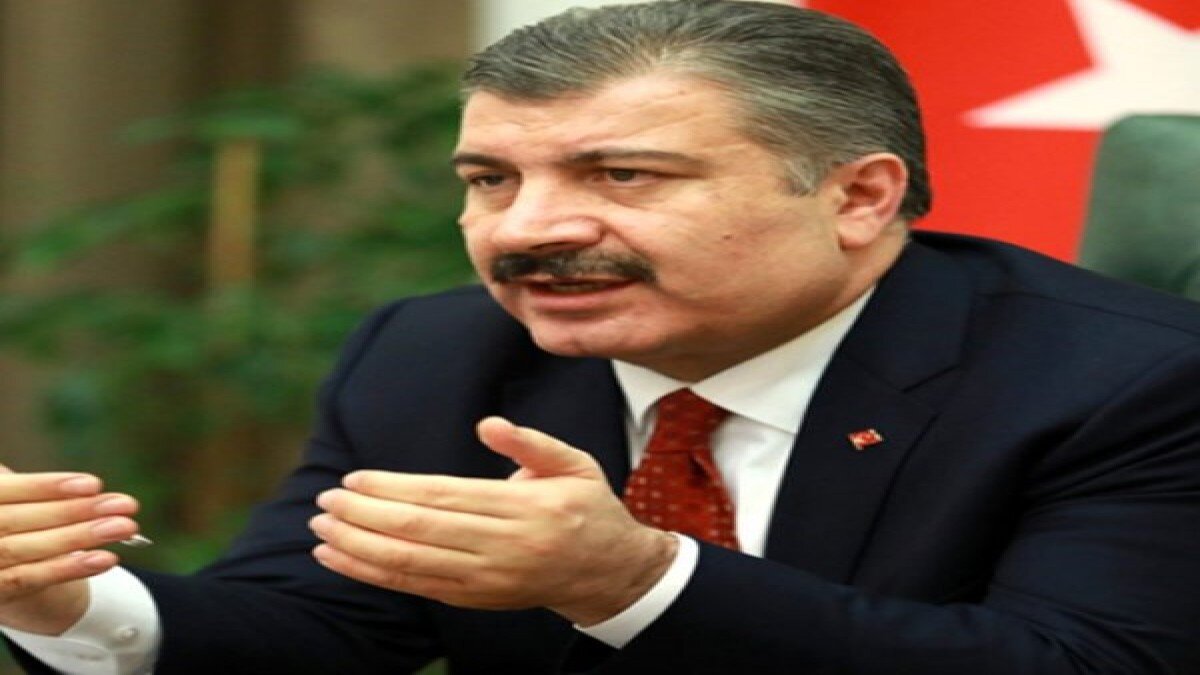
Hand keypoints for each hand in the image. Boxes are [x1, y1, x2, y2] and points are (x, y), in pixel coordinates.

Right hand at [0, 464, 141, 634]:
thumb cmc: (13, 518)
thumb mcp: (14, 499)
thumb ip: (27, 491)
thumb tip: (83, 490)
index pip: (3, 491)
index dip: (45, 487)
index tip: (94, 484)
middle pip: (16, 520)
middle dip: (74, 511)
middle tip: (126, 505)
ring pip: (25, 549)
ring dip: (80, 537)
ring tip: (124, 527)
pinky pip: (29, 579)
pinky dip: (70, 568)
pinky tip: (107, 559)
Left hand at [310, 417, 676, 624]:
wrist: (607, 573)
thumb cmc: (586, 508)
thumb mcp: (574, 463)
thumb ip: (531, 442)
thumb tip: (488, 424)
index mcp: (524, 509)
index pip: (443, 497)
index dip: (393, 489)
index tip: (354, 479)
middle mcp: (502, 548)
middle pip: (419, 533)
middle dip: (364, 517)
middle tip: (324, 500)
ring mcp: (487, 579)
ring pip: (410, 566)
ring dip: (358, 548)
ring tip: (320, 528)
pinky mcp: (475, 599)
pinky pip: (414, 587)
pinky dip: (372, 574)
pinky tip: (340, 558)